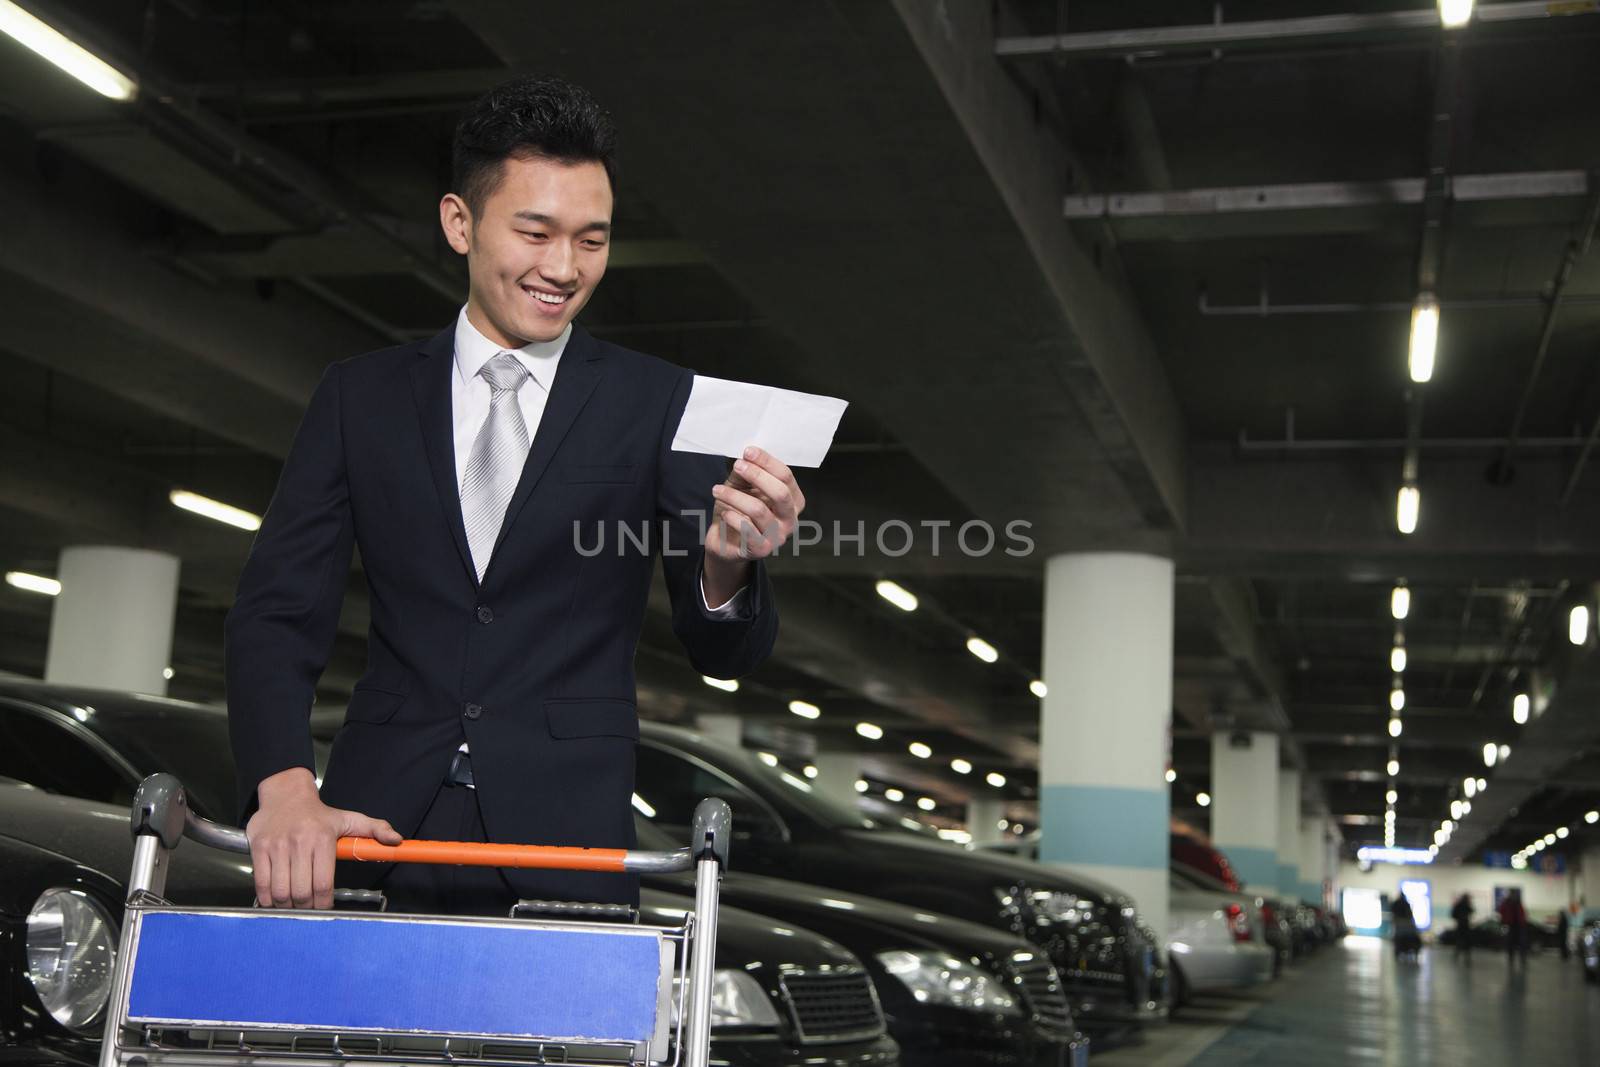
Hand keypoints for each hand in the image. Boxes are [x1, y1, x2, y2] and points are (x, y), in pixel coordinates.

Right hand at [245, 767, 401, 908]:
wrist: (285, 794)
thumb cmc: (319, 814)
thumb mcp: (350, 819)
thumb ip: (375, 829)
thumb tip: (396, 840)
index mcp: (322, 838)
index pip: (324, 883)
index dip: (324, 903)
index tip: (325, 907)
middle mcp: (299, 842)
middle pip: (302, 892)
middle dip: (306, 907)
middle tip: (309, 907)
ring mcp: (276, 846)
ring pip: (280, 891)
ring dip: (286, 905)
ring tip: (293, 904)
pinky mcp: (258, 848)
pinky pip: (261, 884)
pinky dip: (268, 898)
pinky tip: (275, 898)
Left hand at [706, 446, 805, 564]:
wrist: (726, 542)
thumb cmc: (738, 510)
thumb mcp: (742, 486)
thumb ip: (746, 473)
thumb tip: (746, 458)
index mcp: (793, 501)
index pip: (786, 477)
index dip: (767, 462)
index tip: (748, 451)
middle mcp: (790, 519)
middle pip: (780, 492)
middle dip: (757, 475)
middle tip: (737, 466)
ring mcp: (778, 537)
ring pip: (758, 509)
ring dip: (734, 496)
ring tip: (717, 490)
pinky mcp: (762, 550)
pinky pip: (746, 528)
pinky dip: (732, 516)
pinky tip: (724, 512)